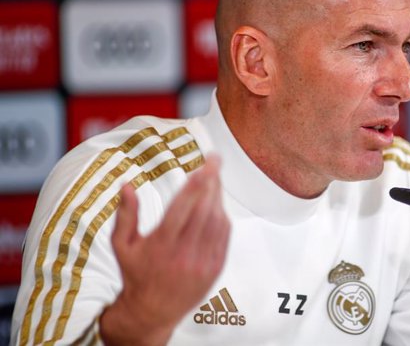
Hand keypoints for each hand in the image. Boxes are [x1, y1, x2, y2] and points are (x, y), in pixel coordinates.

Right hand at [101, 154, 229, 344]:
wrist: (152, 312)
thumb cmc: (136, 274)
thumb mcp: (122, 246)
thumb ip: (126, 214)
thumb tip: (126, 184)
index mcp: (160, 246)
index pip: (181, 210)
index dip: (195, 186)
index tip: (203, 166)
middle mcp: (183, 254)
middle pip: (203, 210)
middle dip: (212, 182)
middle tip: (214, 160)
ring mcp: (202, 262)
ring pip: (217, 220)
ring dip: (218, 195)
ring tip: (214, 177)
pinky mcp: (215, 268)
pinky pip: (224, 235)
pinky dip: (223, 215)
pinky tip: (217, 202)